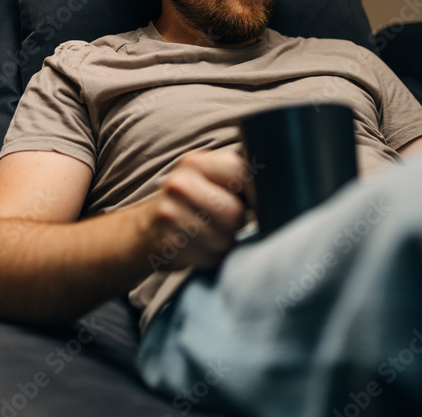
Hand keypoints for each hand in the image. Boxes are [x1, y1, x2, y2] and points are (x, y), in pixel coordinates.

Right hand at [135, 150, 248, 270]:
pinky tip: (198, 248)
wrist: (143, 231)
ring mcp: (170, 214)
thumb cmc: (188, 204)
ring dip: (225, 243)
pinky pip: (211, 258)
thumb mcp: (206, 178)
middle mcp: (180, 184)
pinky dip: (211, 258)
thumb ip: (236, 176)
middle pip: (234, 213)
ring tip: (210, 235)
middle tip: (225, 222)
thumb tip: (277, 190)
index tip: (255, 203)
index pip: (241, 172)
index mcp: (196, 162)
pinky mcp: (168, 244)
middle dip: (237, 224)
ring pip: (224, 239)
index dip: (256, 193)